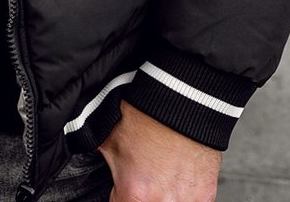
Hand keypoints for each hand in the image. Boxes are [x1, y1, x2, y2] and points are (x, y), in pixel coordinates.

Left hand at [98, 100, 221, 201]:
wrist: (180, 98)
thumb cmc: (145, 114)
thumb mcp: (107, 139)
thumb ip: (100, 164)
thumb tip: (83, 163)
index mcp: (134, 194)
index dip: (118, 197)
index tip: (120, 190)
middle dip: (142, 196)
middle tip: (142, 177)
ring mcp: (187, 200)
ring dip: (164, 196)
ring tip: (160, 175)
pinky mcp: (205, 194)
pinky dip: (183, 194)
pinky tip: (176, 176)